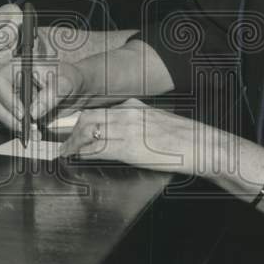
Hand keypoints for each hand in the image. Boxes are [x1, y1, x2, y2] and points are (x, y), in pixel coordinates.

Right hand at [0, 59, 86, 130]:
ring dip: (13, 126)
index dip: (7, 98)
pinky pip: (9, 121)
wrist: (74, 89)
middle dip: (8, 117)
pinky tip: (34, 134)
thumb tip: (34, 112)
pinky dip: (19, 130)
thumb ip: (50, 96)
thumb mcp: (64, 84)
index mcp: (18, 68)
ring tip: (34, 133)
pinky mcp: (15, 110)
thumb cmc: (68, 78)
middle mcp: (10, 81)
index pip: (0, 81)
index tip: (22, 114)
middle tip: (25, 128)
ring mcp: (11, 97)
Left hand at [58, 98, 200, 173]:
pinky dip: (84, 153)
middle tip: (64, 143)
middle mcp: (127, 113)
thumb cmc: (181, 137)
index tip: (72, 130)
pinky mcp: (128, 147)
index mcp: (133, 105)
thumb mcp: (154, 121)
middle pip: (88, 118)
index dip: (81, 121)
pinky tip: (77, 158)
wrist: (199, 145)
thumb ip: (135, 122)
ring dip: (74, 143)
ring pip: (89, 132)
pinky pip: (98, 149)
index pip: (98, 110)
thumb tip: (118, 132)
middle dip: (72, 131)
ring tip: (66, 152)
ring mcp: (126, 129)